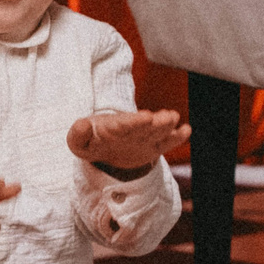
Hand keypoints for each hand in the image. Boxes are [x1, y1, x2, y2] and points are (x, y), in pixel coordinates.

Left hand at [67, 109, 189, 176]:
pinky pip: (165, 142)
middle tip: (168, 116)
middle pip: (144, 126)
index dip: (135, 121)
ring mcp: (143, 137)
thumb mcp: (78, 143)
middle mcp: (131, 129)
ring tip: (174, 119)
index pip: (123, 124)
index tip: (146, 116)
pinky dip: (175, 137)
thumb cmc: (91, 142)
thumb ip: (77, 135)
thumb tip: (82, 124)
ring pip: (156, 131)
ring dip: (166, 126)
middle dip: (155, 122)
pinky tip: (186, 130)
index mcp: (112, 127)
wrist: (103, 147)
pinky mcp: (152, 147)